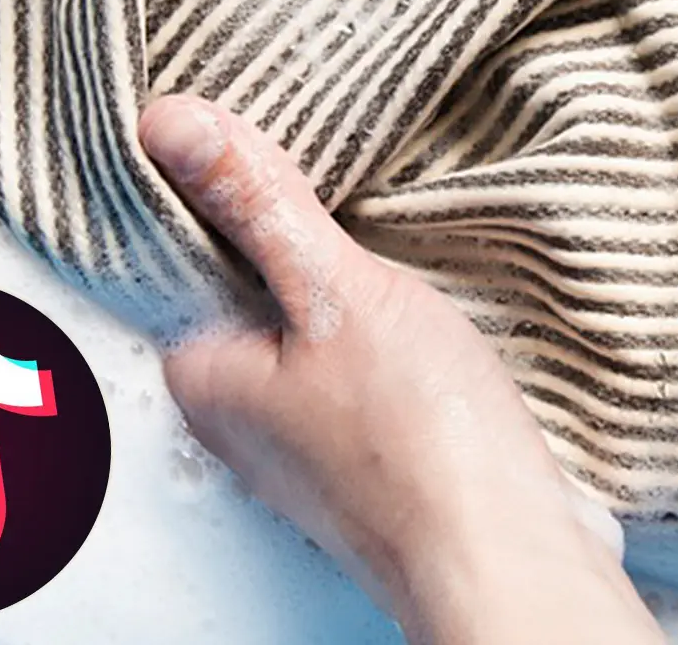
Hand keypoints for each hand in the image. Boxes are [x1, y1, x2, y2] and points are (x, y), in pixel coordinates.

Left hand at [139, 96, 662, 643]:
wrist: (506, 553)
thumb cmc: (419, 440)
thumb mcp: (337, 292)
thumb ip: (256, 206)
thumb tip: (171, 124)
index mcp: (203, 373)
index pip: (178, 251)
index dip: (218, 185)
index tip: (260, 135)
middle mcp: (239, 413)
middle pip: (244, 285)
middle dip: (284, 232)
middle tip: (330, 175)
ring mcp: (303, 438)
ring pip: (304, 324)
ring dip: (339, 282)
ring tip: (381, 239)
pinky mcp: (366, 451)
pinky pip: (351, 363)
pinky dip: (374, 329)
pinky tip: (412, 311)